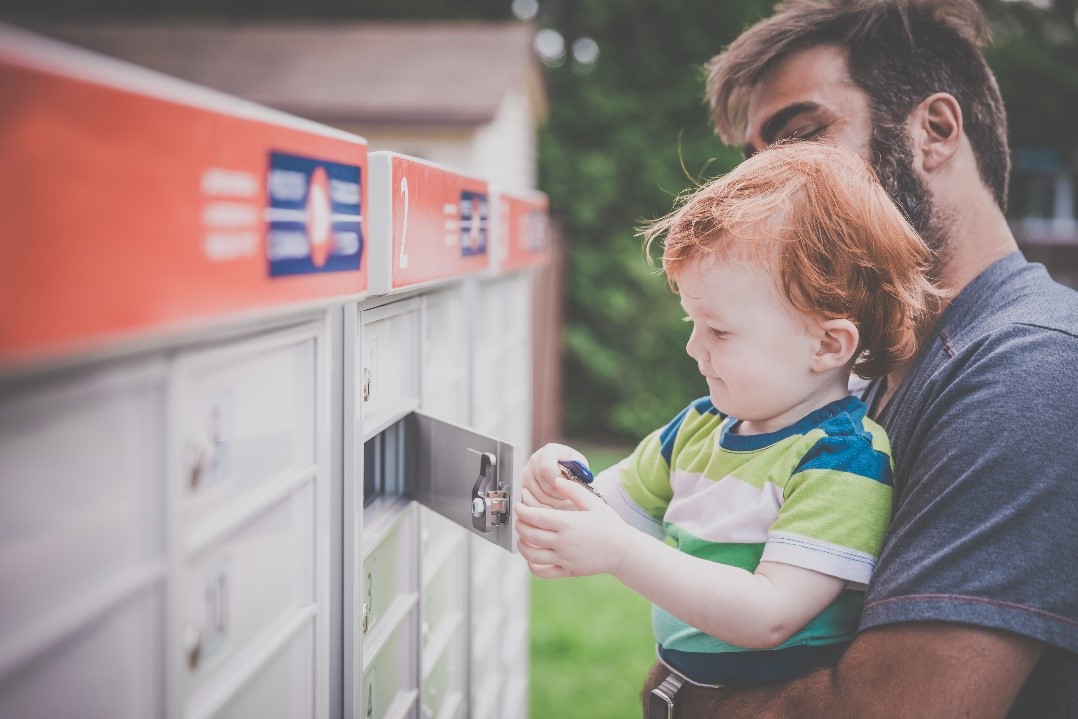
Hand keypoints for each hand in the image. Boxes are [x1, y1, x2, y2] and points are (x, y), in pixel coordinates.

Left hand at [514, 476, 634, 577]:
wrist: (624, 551)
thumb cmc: (610, 525)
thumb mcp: (594, 503)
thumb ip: (574, 491)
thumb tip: (556, 480)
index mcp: (569, 524)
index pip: (536, 517)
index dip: (523, 512)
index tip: (519, 507)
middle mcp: (564, 543)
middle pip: (530, 535)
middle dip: (520, 526)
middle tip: (520, 519)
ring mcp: (564, 559)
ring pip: (532, 555)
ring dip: (522, 545)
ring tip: (523, 537)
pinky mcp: (568, 571)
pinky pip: (543, 572)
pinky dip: (532, 566)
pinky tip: (532, 557)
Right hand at [520, 443, 587, 509]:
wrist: (568, 474)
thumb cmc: (575, 470)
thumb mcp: (581, 466)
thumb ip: (577, 471)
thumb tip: (568, 481)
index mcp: (550, 450)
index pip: (546, 467)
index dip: (559, 481)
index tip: (569, 487)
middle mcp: (535, 460)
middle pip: (544, 485)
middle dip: (560, 495)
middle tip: (571, 498)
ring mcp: (527, 474)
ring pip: (538, 496)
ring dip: (554, 504)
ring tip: (565, 502)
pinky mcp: (523, 487)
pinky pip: (530, 503)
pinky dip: (543, 509)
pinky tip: (554, 508)